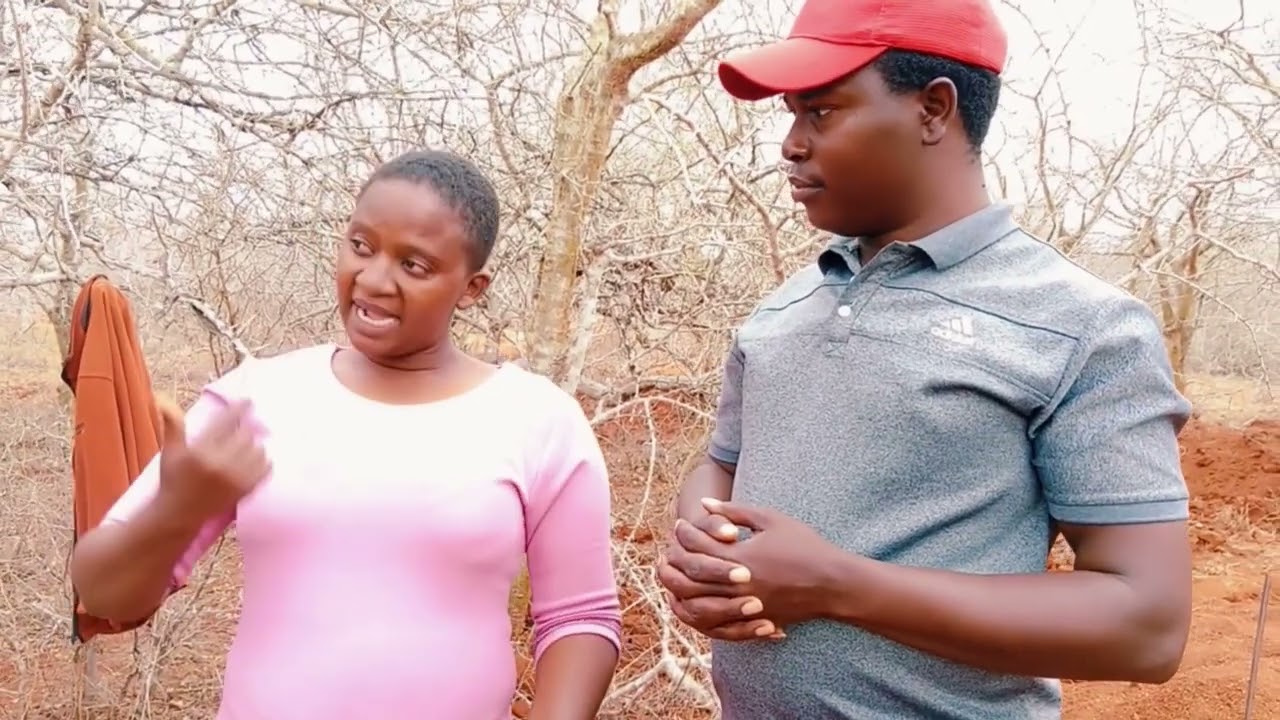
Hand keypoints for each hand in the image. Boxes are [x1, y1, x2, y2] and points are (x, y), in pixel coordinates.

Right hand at [154, 396, 270, 522]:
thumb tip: (162, 398)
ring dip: (253, 445)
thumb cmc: (173, 480)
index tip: (247, 401)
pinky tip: (253, 461)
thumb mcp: (170, 451)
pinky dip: (263, 461)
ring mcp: (234, 478)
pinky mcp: (245, 490)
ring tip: (243, 448)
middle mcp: (219, 464)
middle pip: (245, 434)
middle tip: (240, 431)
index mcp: (201, 451)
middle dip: (244, 430)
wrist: (179, 514)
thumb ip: (173, 424)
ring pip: (257, 449)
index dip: (238, 409)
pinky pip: (265, 468)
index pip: (225, 422)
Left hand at [674, 498, 842, 631]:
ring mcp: (743, 607)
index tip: (680, 524)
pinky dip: (698, 615)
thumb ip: (734, 511)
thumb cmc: (804, 545)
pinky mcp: (751, 621)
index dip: (684, 533)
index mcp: (739, 558)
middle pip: (689, 579)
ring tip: (674, 577)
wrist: (832, 582)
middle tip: (667, 552)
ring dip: (678, 592)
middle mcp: (737, 585)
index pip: (696, 546)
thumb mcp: (770, 520)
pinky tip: (692, 601)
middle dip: (673, 564)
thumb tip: (703, 503)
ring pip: (696, 606)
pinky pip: (715, 625)